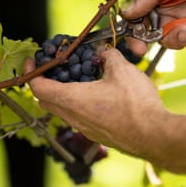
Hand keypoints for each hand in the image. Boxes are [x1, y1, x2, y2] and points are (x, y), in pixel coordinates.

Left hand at [27, 47, 169, 159]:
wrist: (154, 135)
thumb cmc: (135, 104)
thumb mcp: (122, 69)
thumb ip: (108, 56)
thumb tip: (103, 51)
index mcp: (72, 99)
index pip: (38, 87)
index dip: (31, 72)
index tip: (33, 62)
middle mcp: (74, 117)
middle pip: (47, 100)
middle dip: (46, 82)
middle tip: (56, 68)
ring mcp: (85, 129)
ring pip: (64, 110)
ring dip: (65, 94)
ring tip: (80, 79)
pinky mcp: (98, 135)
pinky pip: (80, 118)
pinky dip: (80, 104)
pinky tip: (99, 95)